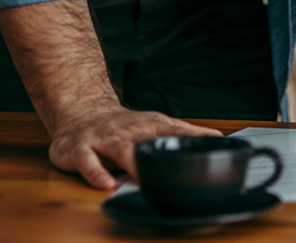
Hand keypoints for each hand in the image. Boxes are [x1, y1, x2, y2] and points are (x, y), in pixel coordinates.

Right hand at [48, 103, 222, 188]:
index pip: (174, 128)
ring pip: (120, 150)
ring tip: (143, 178)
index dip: (194, 134)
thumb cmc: (123, 125)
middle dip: (163, 153)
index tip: (215, 140)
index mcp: (148, 124)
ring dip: (132, 163)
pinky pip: (88, 161)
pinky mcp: (80, 149)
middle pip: (148, 139)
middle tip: (179, 169)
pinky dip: (97, 172)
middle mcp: (128, 130)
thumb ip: (178, 132)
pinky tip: (106, 183)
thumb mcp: (152, 124)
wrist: (81, 111)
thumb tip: (214, 137)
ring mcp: (104, 138)